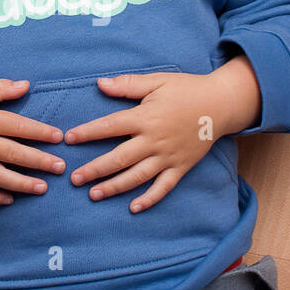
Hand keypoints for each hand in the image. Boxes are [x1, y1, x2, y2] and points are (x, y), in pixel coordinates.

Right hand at [0, 78, 64, 205]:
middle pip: (13, 153)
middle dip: (39, 161)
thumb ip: (0, 89)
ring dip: (22, 184)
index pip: (18, 126)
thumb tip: (26, 85)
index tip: (59, 137)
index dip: (40, 132)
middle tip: (60, 167)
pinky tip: (10, 199)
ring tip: (43, 188)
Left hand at [63, 59, 260, 212]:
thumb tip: (100, 84)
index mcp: (145, 117)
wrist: (221, 104)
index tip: (69, 139)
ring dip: (114, 187)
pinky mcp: (181, 167)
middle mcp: (154, 140)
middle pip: (119, 158)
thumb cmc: (186, 90)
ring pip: (137, 176)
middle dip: (94, 169)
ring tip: (94, 195)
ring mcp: (168, 156)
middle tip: (74, 178)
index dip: (88, 133)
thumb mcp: (157, 81)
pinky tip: (133, 207)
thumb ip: (128, 85)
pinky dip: (149, 199)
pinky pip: (163, 187)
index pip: (110, 127)